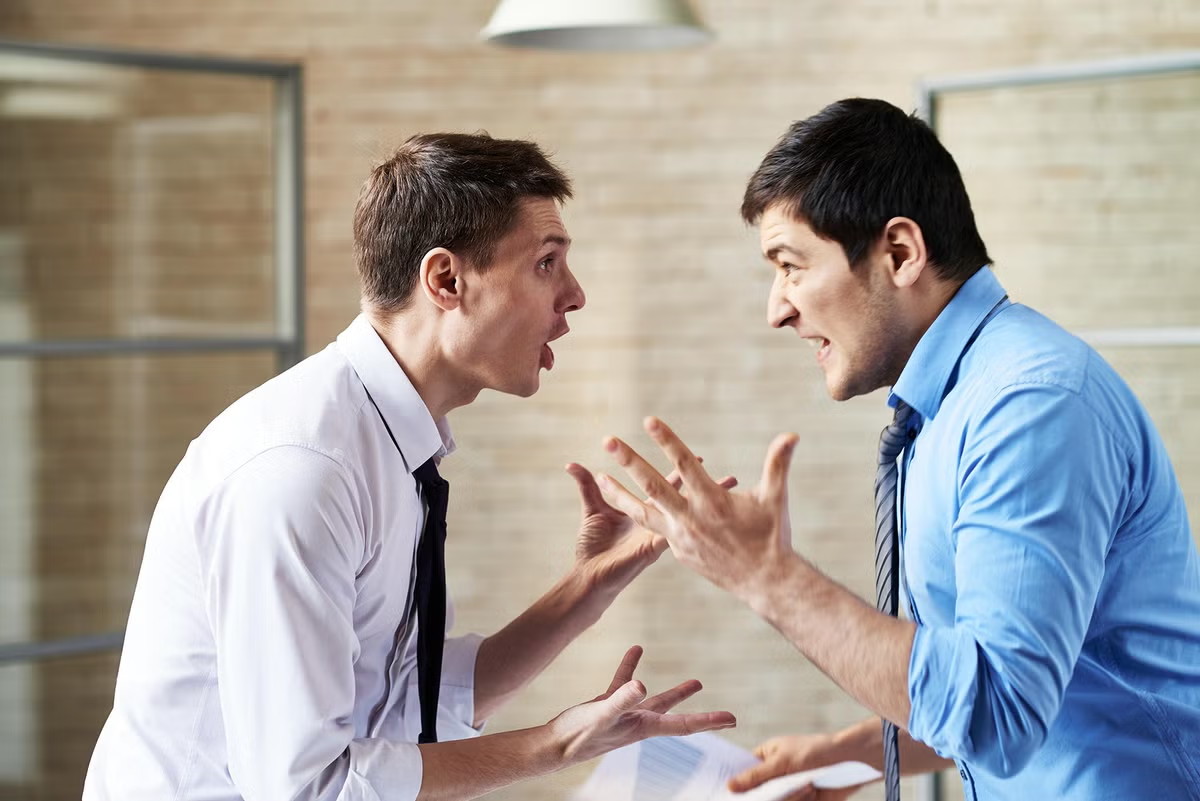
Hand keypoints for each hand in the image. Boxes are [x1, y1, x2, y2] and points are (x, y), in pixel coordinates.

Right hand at [547, 645, 735, 766]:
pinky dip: (631, 667)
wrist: (553, 745)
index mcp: (643, 727)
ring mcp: (624, 715)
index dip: (709, 720)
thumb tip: (643, 685)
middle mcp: (638, 723)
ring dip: (677, 692)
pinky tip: (635, 649)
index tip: (733, 720)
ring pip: (656, 701)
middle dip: (702, 715)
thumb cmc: (578, 734)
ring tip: (699, 683)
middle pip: (678, 717)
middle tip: (728, 718)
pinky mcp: (608, 705)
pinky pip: (624, 683)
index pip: (683, 725)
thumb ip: (621, 698)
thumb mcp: (602, 713)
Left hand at [597, 416, 798, 599]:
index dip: (666, 440)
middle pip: (653, 484)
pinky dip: (638, 514)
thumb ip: (778, 463)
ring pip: (642, 511)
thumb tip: (793, 434)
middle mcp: (691, 519)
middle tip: (608, 441)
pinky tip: (627, 502)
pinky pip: (653, 528)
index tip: (648, 421)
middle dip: (629, 461)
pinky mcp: (677, 551)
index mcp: (713, 501)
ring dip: (619, 492)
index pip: (684, 463)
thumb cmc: (773, 536)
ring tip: (598, 477)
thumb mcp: (775, 497)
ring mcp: (681, 537)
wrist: (765, 582)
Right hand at [729, 734, 868, 800]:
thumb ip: (756, 776)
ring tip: (806, 787)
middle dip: (761, 795)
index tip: (725, 792)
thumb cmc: (814, 752)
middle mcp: (774, 775)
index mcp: (765, 757)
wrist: (848, 763)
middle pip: (756, 792)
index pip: (742, 771)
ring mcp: (787, 790)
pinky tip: (810, 791)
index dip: (734, 781)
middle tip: (772, 791)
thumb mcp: (781, 761)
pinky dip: (798, 800)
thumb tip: (730, 785)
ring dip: (790, 797)